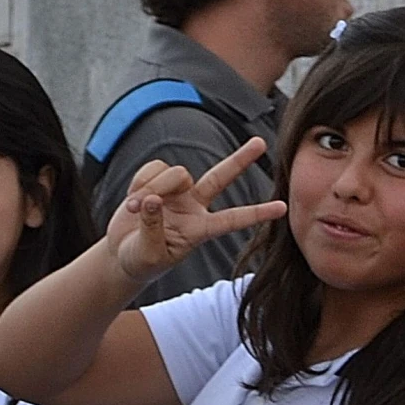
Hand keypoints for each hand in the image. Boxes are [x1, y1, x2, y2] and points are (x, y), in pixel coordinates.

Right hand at [104, 147, 286, 285]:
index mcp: (199, 230)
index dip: (257, 214)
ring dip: (153, 187)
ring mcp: (176, 193)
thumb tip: (153, 200)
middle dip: (240, 160)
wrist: (122, 255)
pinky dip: (140, 182)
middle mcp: (193, 207)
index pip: (233, 220)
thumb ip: (152, 227)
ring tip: (133, 208)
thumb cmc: (140, 262)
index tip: (282, 208)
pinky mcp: (156, 182)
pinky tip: (132, 200)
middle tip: (261, 143)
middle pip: (221, 178)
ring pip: (175, 173)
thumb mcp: (148, 254)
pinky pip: (153, 169)